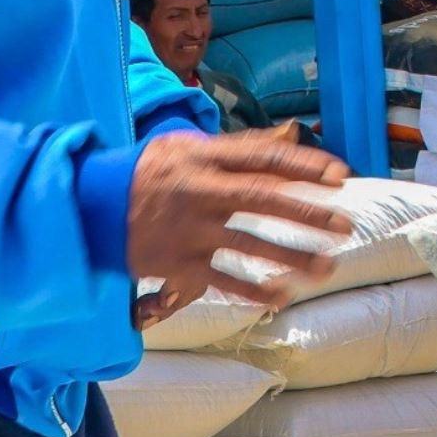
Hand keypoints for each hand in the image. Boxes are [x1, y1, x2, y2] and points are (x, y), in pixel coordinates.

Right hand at [126, 130, 351, 312]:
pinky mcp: (178, 263)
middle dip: (309, 213)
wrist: (90, 206)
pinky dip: (252, 291)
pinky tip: (282, 297)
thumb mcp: (187, 146)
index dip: (305, 165)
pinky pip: (222, 280)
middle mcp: (201, 191)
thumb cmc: (150, 172)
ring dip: (292, 257)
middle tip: (345, 225)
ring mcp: (190, 230)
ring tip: (327, 267)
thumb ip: (234, 149)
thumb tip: (285, 140)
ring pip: (249, 245)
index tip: (340, 176)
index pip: (265, 158)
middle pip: (264, 200)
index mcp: (206, 157)